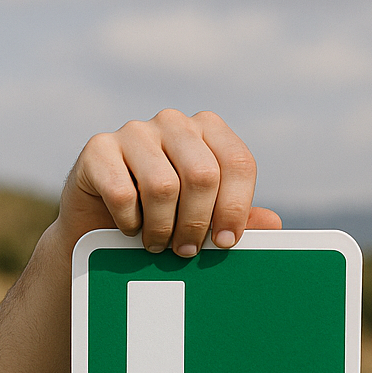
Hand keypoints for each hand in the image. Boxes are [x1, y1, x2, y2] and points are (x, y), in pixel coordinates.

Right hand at [57, 109, 281, 255]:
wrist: (103, 221)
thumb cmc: (167, 216)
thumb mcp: (207, 217)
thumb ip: (240, 218)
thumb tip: (273, 223)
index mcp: (209, 131)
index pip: (238, 162)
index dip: (236, 207)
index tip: (227, 242)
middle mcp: (174, 122)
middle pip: (203, 174)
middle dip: (198, 222)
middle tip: (188, 250)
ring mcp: (135, 131)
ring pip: (163, 186)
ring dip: (164, 227)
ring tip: (160, 245)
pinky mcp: (98, 147)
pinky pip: (123, 193)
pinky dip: (130, 221)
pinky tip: (131, 228)